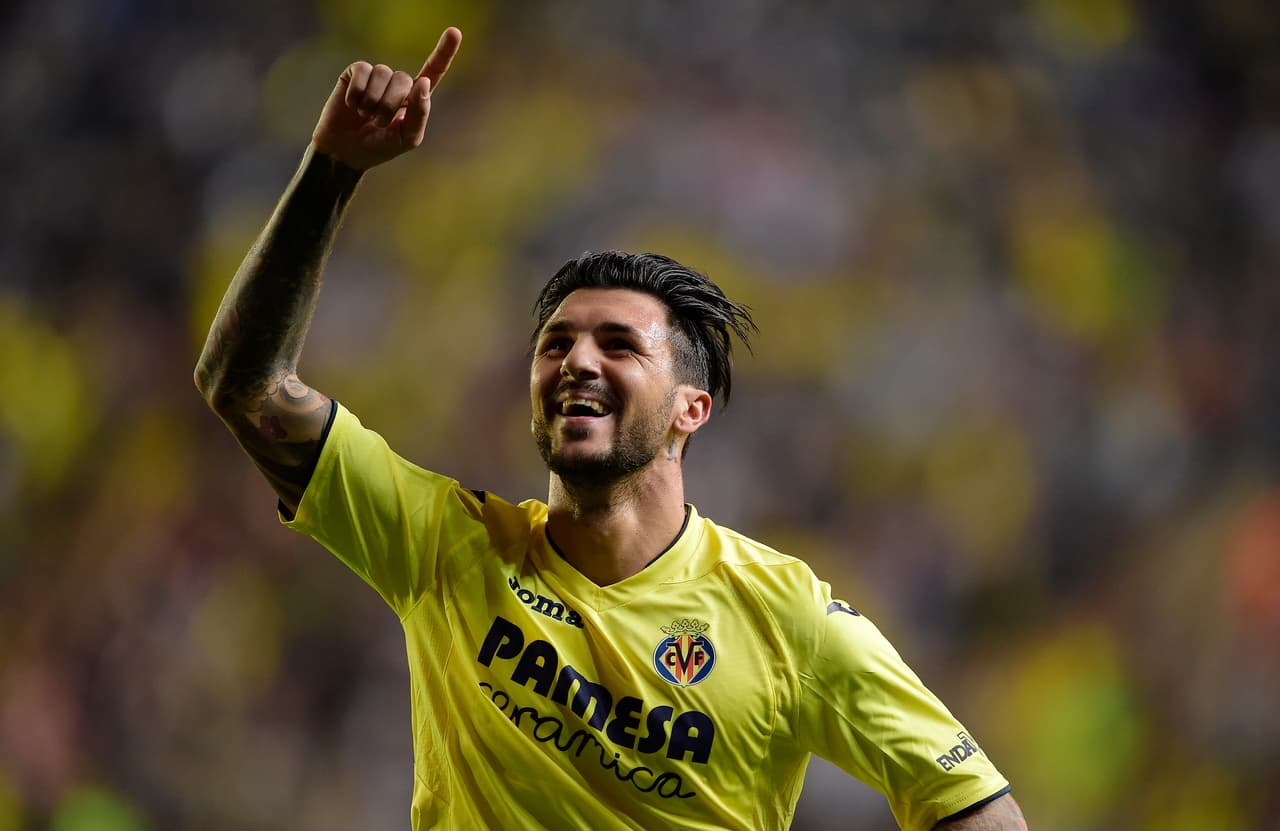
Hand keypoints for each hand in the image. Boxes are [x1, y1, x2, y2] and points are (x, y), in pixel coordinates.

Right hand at [311, 26, 461, 169]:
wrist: (344, 151)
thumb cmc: (379, 147)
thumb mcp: (406, 138)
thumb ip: (420, 113)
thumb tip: (424, 82)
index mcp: (415, 98)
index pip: (433, 71)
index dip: (444, 52)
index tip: (454, 32)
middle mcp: (398, 83)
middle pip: (403, 79)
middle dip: (389, 106)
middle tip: (378, 123)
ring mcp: (376, 76)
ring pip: (382, 74)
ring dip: (372, 102)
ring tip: (364, 115)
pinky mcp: (355, 73)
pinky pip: (362, 71)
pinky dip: (356, 93)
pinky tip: (351, 105)